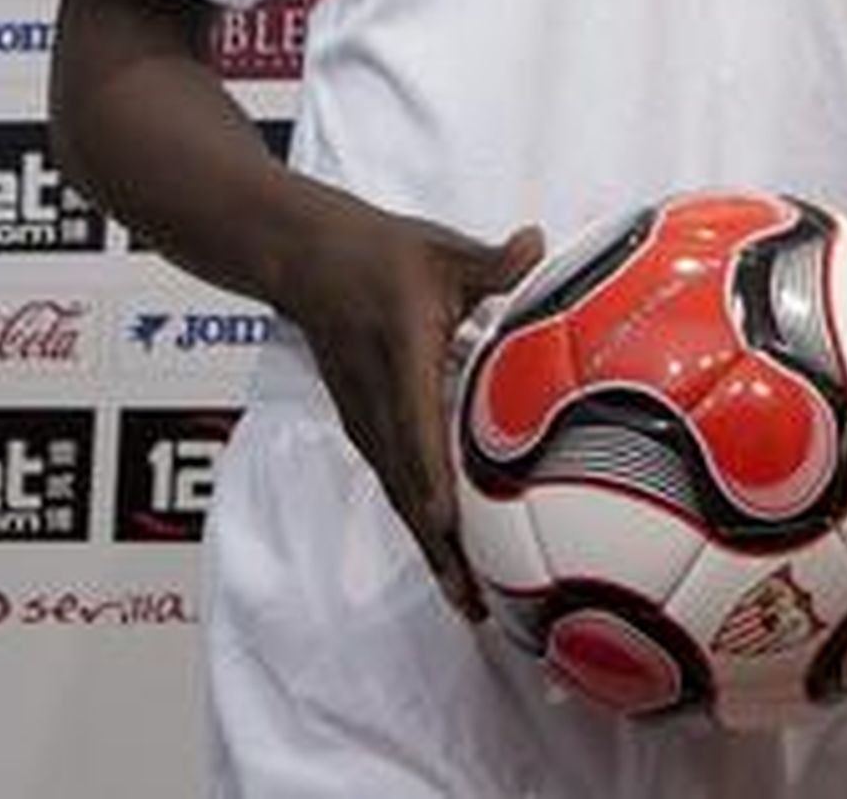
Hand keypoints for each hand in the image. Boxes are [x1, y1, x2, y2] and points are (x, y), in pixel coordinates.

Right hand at [278, 184, 543, 618]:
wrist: (307, 260)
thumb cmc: (380, 253)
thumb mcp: (440, 250)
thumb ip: (492, 260)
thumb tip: (539, 243)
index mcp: (400, 353)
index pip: (415, 426)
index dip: (433, 481)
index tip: (453, 528)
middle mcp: (377, 400)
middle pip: (406, 484)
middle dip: (439, 546)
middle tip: (479, 602)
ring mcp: (365, 418)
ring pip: (398, 493)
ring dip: (430, 547)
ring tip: (469, 600)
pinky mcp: (364, 426)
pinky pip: (394, 482)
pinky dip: (419, 522)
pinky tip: (445, 552)